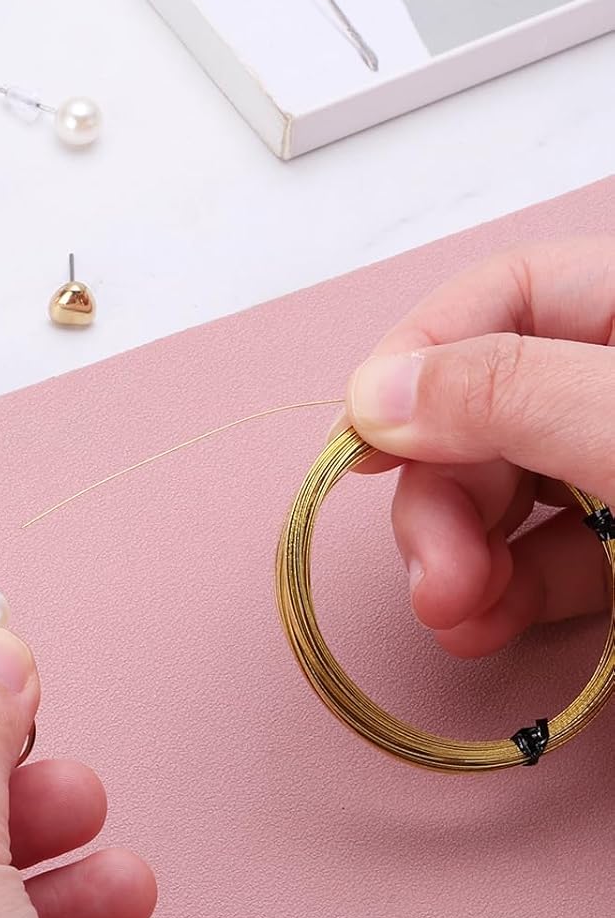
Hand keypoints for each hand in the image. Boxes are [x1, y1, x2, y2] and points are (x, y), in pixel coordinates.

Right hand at [345, 238, 614, 657]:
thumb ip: (512, 396)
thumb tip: (375, 395)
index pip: (512, 291)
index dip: (424, 355)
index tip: (367, 437)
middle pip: (492, 405)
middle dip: (441, 494)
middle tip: (434, 571)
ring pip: (509, 489)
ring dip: (457, 554)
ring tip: (453, 614)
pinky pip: (551, 556)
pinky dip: (503, 593)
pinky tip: (478, 627)